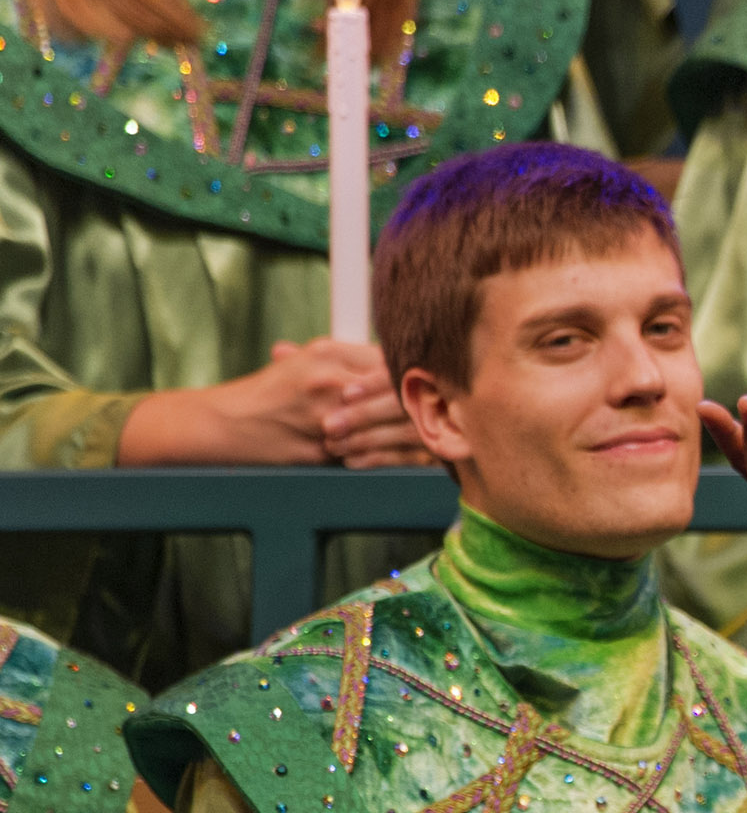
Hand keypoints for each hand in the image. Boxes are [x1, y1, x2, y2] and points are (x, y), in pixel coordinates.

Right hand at [115, 338, 427, 467]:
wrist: (221, 426)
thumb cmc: (264, 396)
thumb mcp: (303, 364)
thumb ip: (347, 362)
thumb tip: (393, 361)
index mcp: (326, 354)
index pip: (390, 358)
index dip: (420, 371)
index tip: (443, 381)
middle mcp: (328, 380)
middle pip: (398, 389)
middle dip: (430, 402)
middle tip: (459, 408)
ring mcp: (326, 416)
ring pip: (390, 423)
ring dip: (423, 431)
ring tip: (452, 435)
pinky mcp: (322, 449)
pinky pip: (372, 455)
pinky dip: (400, 458)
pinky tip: (424, 459)